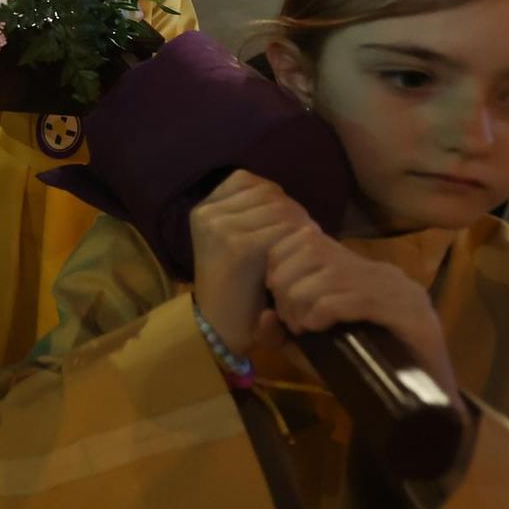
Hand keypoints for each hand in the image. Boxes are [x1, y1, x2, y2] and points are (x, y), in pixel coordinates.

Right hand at [189, 170, 315, 354]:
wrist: (223, 328)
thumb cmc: (235, 287)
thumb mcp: (235, 240)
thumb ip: (251, 213)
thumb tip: (280, 195)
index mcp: (203, 209)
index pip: (247, 180)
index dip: (273, 198)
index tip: (285, 222)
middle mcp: (208, 214)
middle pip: (267, 193)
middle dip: (291, 212)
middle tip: (304, 238)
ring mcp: (221, 228)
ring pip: (279, 208)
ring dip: (299, 225)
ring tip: (304, 247)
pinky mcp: (239, 247)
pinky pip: (283, 229)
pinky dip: (298, 241)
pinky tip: (299, 258)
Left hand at [264, 228, 461, 408]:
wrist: (428, 407)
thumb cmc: (370, 374)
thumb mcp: (316, 350)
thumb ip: (287, 334)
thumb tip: (263, 317)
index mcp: (360, 270)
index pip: (305, 238)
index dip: (279, 266)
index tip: (277, 303)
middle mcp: (381, 271)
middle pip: (311, 251)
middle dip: (286, 286)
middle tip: (290, 322)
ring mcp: (399, 290)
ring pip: (329, 274)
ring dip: (302, 302)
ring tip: (303, 329)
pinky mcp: (410, 314)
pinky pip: (354, 298)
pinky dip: (323, 311)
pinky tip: (316, 328)